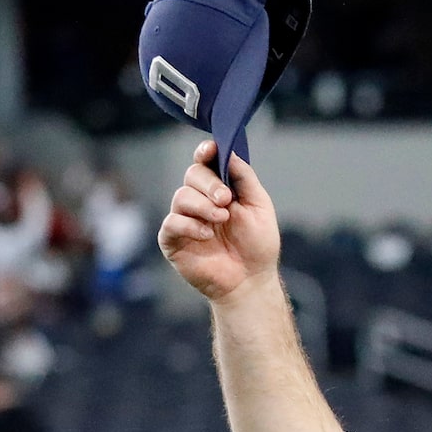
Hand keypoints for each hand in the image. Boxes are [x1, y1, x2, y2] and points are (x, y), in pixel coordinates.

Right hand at [158, 143, 281, 306]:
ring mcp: (184, 219)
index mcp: (218, 189)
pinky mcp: (173, 240)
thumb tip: (228, 151)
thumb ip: (244, 177)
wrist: (251, 280)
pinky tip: (207, 235)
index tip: (210, 150)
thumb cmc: (257, 245)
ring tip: (221, 220)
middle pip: (192, 175)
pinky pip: (172, 223)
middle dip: (209, 184)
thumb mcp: (258, 205)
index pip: (204, 163)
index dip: (204, 153)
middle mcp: (198, 201)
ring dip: (203, 206)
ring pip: (181, 197)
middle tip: (225, 200)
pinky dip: (190, 225)